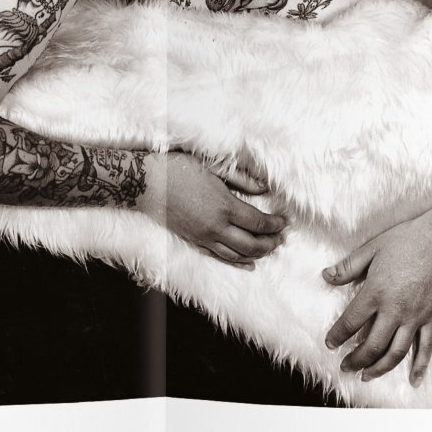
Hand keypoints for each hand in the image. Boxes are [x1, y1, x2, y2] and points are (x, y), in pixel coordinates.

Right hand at [146, 152, 286, 268]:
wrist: (146, 183)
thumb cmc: (178, 169)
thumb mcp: (213, 166)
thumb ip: (241, 178)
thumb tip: (263, 187)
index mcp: (225, 206)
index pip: (259, 223)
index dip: (275, 225)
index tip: (285, 222)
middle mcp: (216, 227)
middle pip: (253, 244)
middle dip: (271, 243)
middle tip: (281, 238)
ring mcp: (204, 237)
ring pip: (238, 255)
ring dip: (257, 254)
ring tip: (269, 249)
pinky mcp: (194, 241)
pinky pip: (219, 257)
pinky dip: (236, 263)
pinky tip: (247, 264)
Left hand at [322, 211, 431, 382]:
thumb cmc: (404, 241)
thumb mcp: (371, 249)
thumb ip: (348, 267)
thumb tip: (325, 276)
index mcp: (375, 293)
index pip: (351, 322)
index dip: (337, 335)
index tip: (330, 344)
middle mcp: (394, 310)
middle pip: (372, 345)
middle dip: (356, 359)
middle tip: (345, 367)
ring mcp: (414, 317)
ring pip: (395, 352)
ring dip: (379, 368)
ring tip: (366, 376)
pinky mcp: (431, 318)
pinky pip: (426, 347)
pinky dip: (420, 366)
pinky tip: (414, 380)